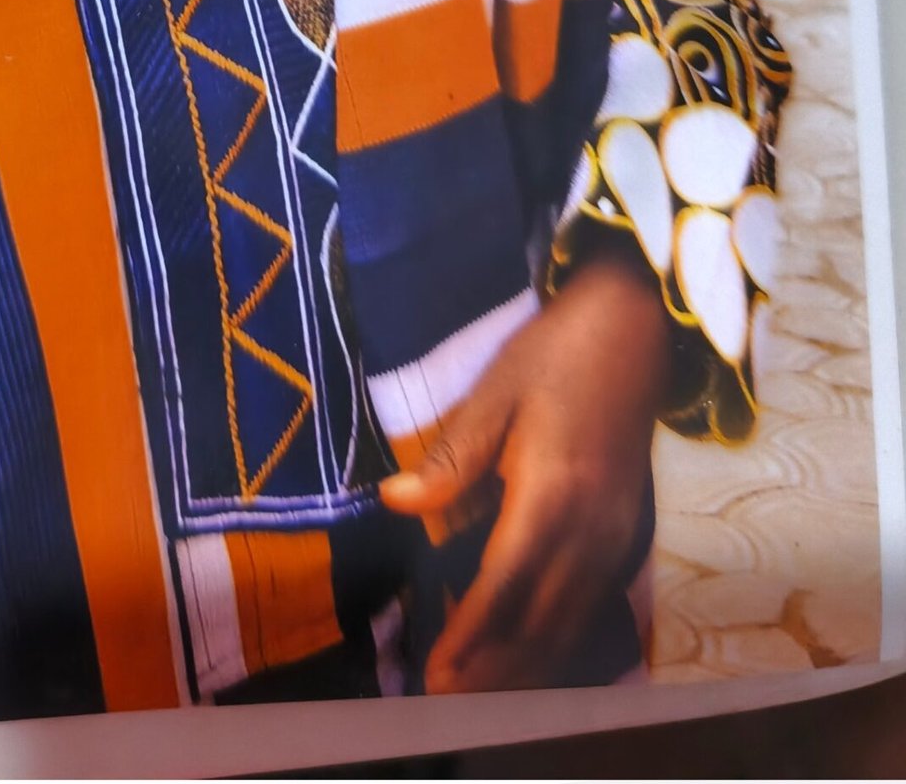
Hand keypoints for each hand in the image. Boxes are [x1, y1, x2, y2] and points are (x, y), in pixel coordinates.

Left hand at [379, 248, 671, 693]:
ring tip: (478, 694)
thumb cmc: (556, 355)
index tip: (437, 675)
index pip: (503, 585)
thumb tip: (396, 502)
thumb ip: (450, 458)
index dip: (470, 636)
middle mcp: (591, 528)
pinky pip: (590, 605)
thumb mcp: (493, 393)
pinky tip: (528, 651)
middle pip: (541, 622)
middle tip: (445, 701)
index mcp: (552, 493)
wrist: (634, 329)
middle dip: (493, 669)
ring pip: (570, 623)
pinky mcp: (626, 533)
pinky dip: (556, 638)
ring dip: (525, 664)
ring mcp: (616, 535)